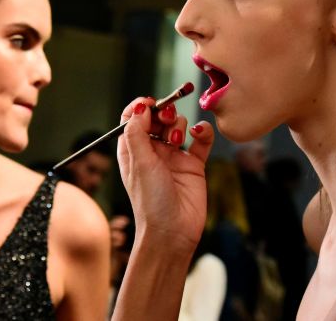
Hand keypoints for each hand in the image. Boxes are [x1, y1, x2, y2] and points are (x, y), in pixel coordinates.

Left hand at [116, 97, 213, 251]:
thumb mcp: (139, 164)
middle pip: (157, 119)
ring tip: (177, 140)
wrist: (173, 233)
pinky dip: (202, 132)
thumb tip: (140, 107)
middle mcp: (152, 152)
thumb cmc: (150, 202)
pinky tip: (199, 133)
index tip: (150, 102)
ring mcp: (174, 157)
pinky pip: (200, 141)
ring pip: (178, 126)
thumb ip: (138, 133)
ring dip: (178, 125)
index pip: (133, 119)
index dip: (140, 107)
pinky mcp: (194, 165)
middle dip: (163, 113)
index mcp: (133, 151)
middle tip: (166, 117)